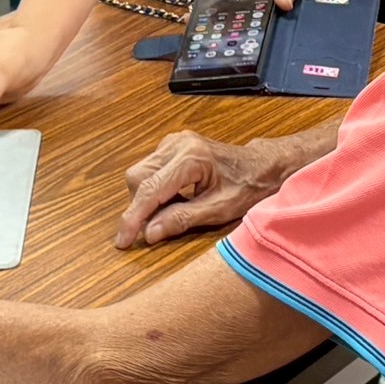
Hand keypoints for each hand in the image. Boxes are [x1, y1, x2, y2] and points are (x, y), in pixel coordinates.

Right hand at [115, 131, 284, 247]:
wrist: (261, 165)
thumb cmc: (247, 186)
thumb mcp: (219, 210)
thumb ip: (182, 220)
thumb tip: (149, 233)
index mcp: (191, 158)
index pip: (149, 190)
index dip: (133, 218)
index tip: (122, 241)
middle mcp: (178, 144)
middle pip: (137, 178)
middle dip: (140, 206)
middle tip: (157, 226)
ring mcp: (173, 141)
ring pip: (140, 173)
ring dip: (147, 198)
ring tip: (173, 209)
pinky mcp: (172, 145)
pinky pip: (149, 169)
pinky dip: (154, 188)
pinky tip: (175, 198)